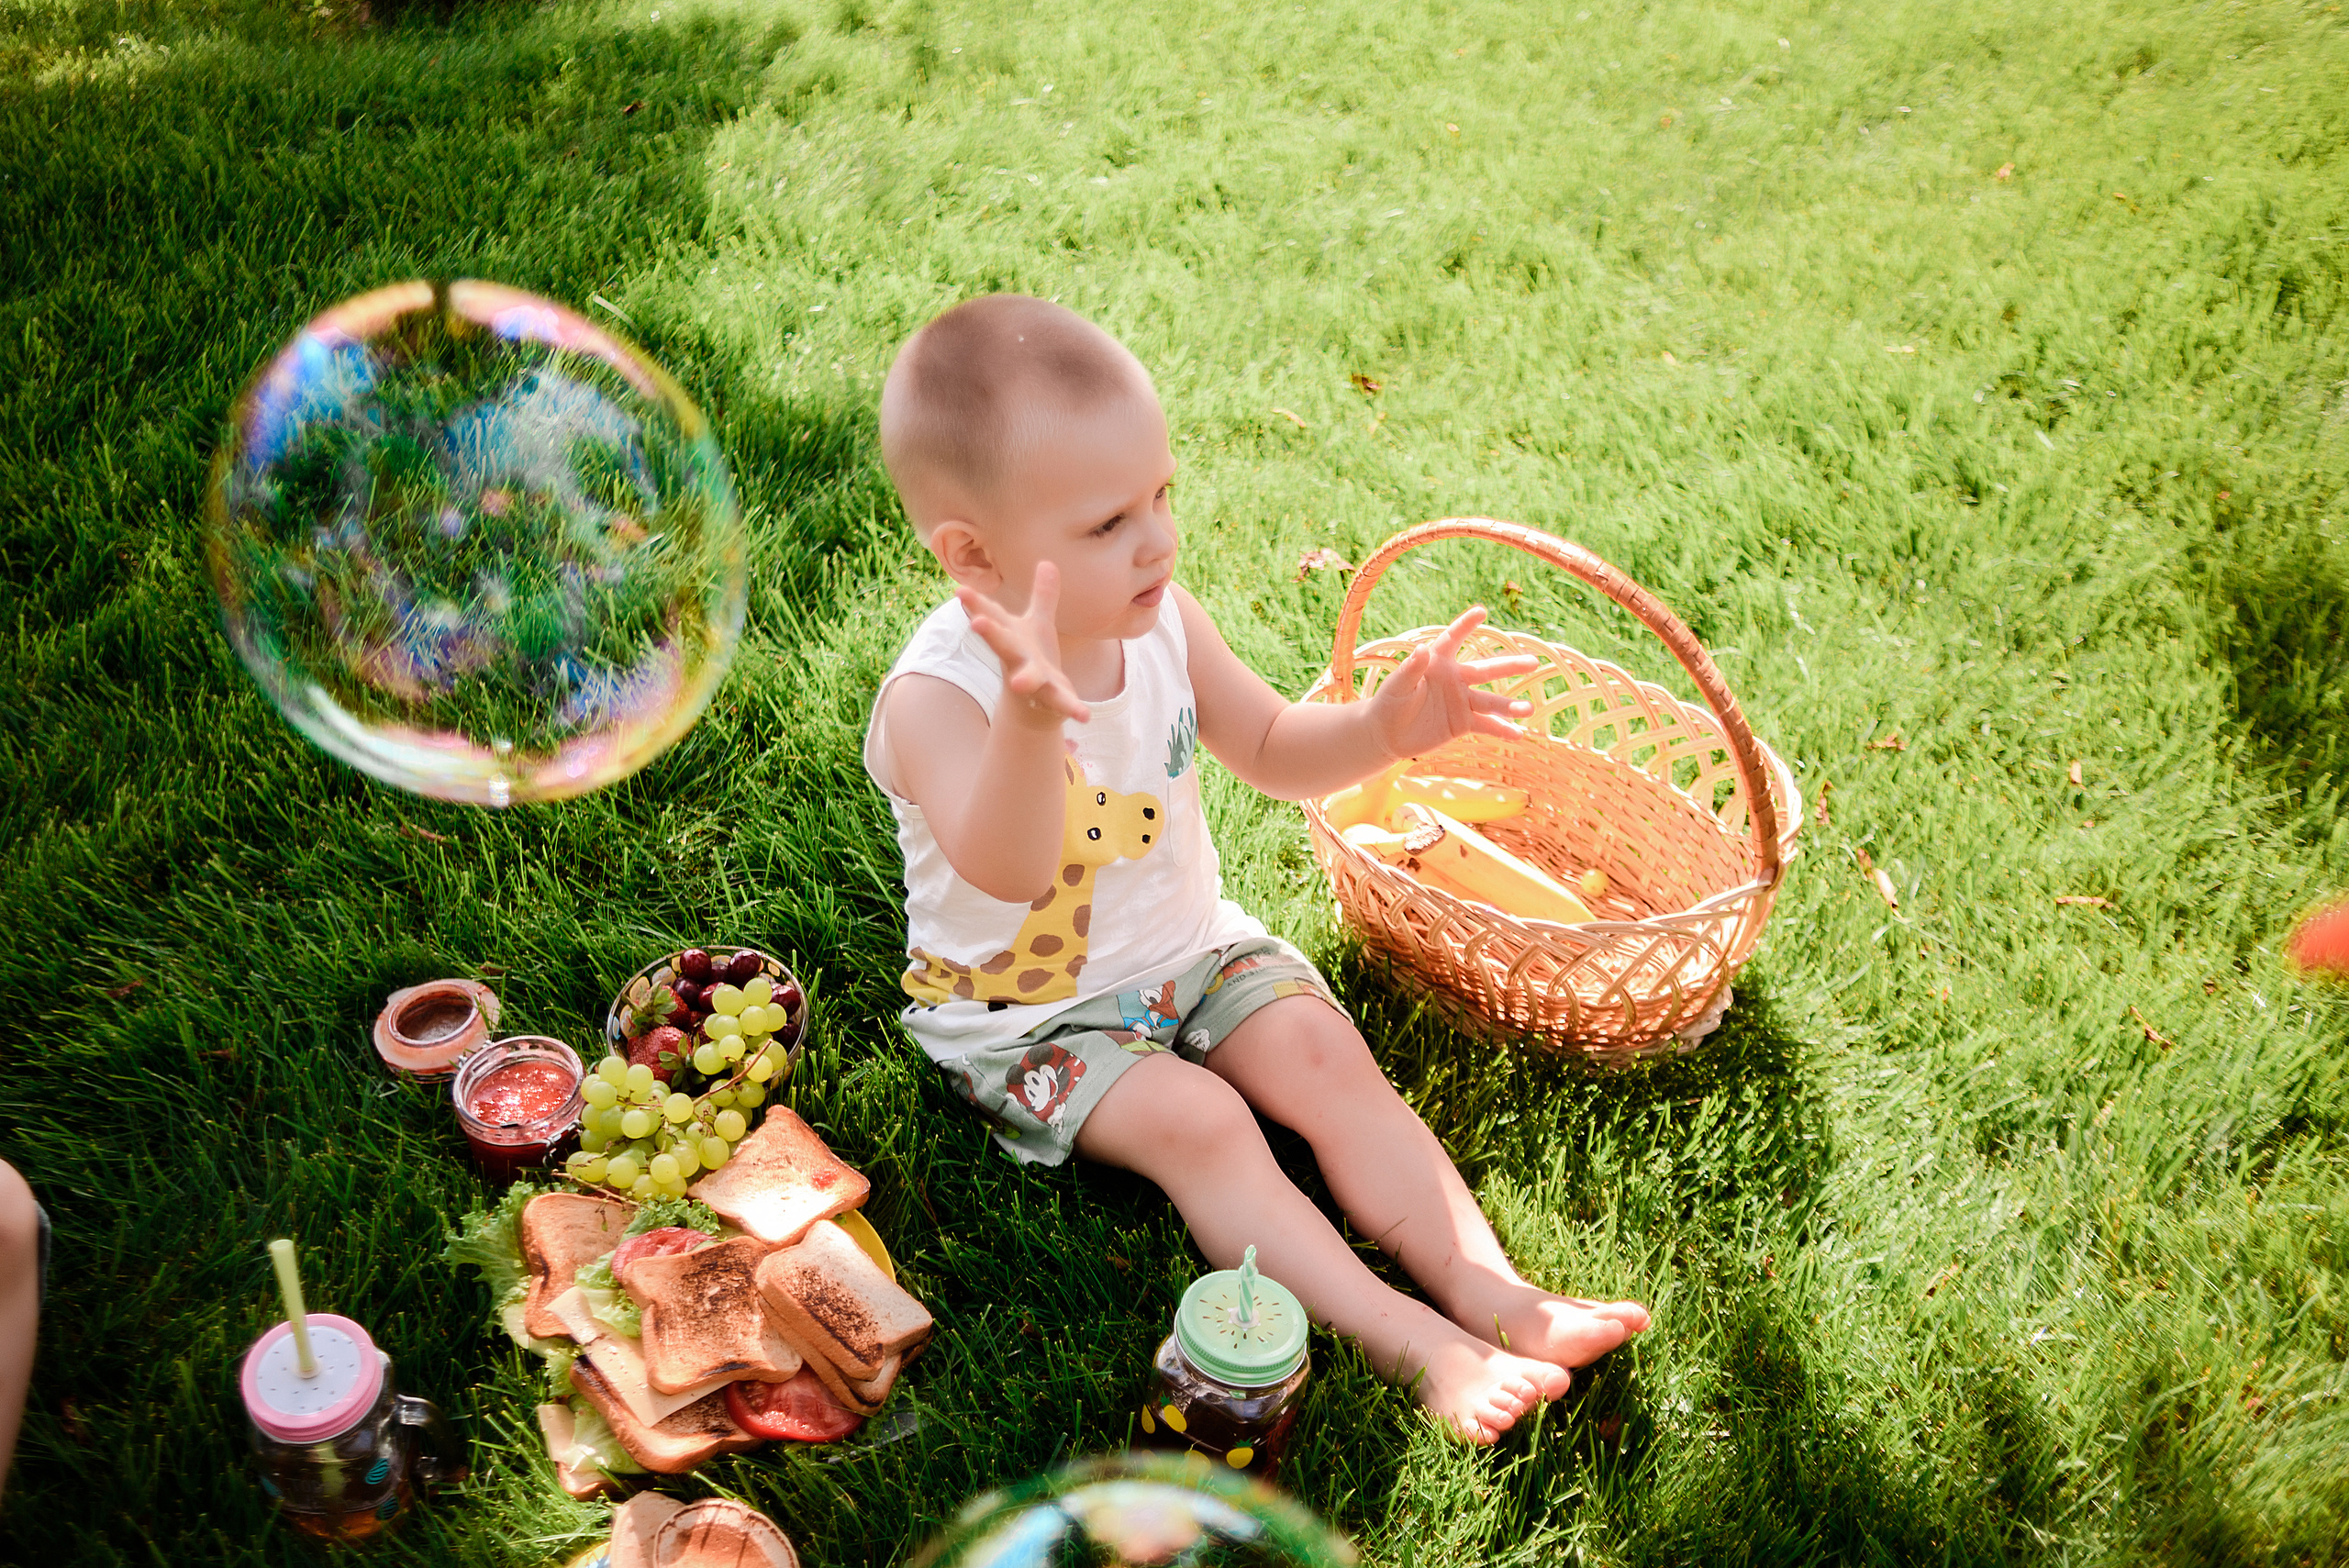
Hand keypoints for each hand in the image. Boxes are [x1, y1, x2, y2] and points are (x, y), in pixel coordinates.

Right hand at [958, 563, 1091, 727]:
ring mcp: (1032, 680)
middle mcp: (1017, 658)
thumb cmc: (1031, 658)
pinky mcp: (1051, 699)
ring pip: (1026, 678)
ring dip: (1023, 680)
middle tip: (976, 623)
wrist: (1033, 706)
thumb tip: (1047, 562)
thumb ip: (1043, 597)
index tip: (960, 591)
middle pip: (1002, 644)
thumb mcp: (1038, 625)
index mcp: (1012, 638)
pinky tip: (1084, 716)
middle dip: (991, 633)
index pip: (991, 617)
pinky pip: (1062, 704)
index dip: (976, 604)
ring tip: (1018, 684)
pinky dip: (1072, 708)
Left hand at [1366, 606, 1535, 760]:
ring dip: (1510, 706)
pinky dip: (1501, 730)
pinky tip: (1518, 734)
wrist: (1388, 734)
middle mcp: (1455, 679)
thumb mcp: (1396, 686)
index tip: (1481, 611)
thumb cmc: (1388, 703)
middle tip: (1533, 662)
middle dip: (1509, 666)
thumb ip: (1410, 669)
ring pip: (1490, 701)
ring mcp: (1461, 701)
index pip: (1453, 640)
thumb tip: (1421, 649)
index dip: (1465, 626)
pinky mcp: (1462, 723)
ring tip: (1529, 710)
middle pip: (1485, 670)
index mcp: (1437, 663)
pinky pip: (1485, 725)